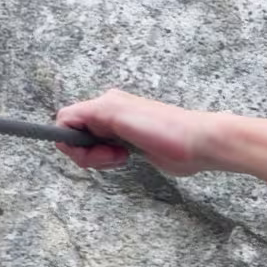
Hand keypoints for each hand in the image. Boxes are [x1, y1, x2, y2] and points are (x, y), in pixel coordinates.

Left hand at [57, 91, 266, 184]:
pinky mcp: (106, 109)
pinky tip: (112, 153)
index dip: (87, 150)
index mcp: (121, 113)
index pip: (85, 129)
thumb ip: (129, 149)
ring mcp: (107, 105)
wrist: (201, 141)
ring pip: (68, 128)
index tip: (113, 162)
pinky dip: (77, 145)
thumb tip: (123, 153)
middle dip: (85, 154)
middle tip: (116, 161)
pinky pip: (66, 123)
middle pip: (73, 129)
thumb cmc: (184, 151)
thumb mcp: (149, 153)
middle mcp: (111, 104)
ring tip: (120, 157)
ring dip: (86, 153)